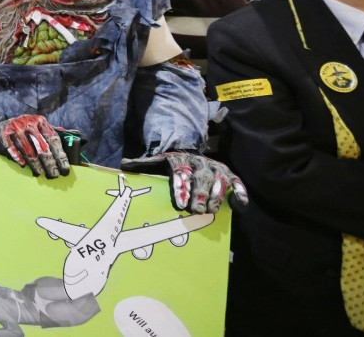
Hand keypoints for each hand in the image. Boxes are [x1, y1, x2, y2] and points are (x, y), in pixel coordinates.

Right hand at [0, 114, 70, 177]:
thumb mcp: (40, 126)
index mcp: (41, 122)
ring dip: (36, 164)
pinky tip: (23, 165)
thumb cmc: (25, 129)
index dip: (60, 155)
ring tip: (41, 173)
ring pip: (29, 151)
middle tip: (55, 175)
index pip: (54, 140)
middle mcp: (29, 123)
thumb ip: (56, 132)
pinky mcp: (4, 134)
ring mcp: (16, 128)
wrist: (0, 126)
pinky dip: (18, 158)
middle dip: (50, 164)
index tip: (65, 169)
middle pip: (42, 148)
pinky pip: (12, 149)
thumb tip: (78, 136)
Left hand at [122, 151, 248, 213]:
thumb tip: (123, 165)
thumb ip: (142, 165)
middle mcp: (200, 163)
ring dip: (217, 196)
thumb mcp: (156, 163)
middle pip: (200, 179)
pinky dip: (240, 192)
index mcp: (180, 160)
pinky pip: (237, 182)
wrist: (189, 152)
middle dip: (199, 195)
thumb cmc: (171, 165)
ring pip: (219, 181)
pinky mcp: (229, 174)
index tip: (179, 204)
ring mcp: (216, 168)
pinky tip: (240, 205)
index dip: (180, 189)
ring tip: (213, 211)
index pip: (180, 174)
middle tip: (196, 211)